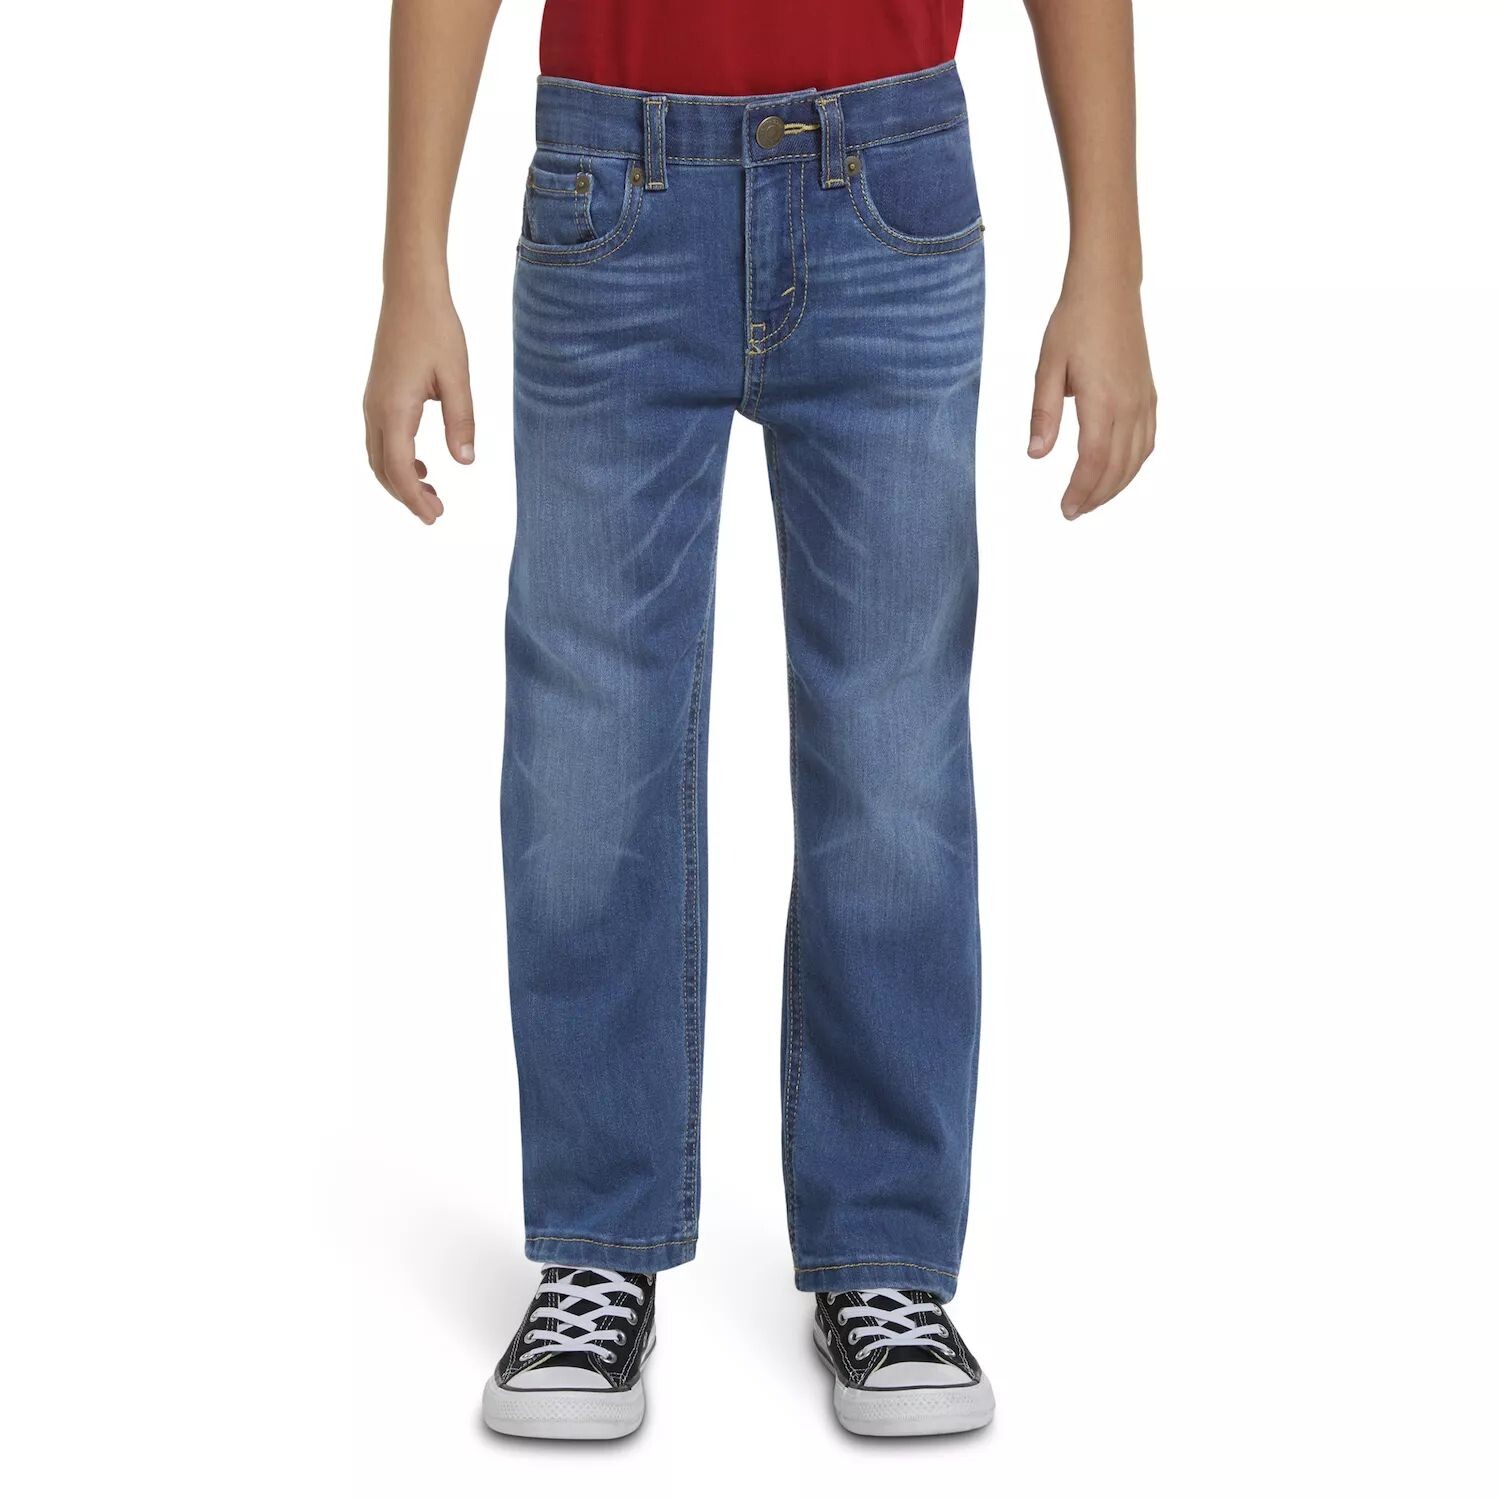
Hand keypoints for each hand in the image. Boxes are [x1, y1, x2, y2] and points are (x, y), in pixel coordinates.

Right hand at [363, 284, 474, 523]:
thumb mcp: (457, 378)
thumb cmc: (436, 330)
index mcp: (393, 409)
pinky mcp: (377, 395)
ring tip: (431, 493)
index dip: (415, 497)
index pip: (399, 468)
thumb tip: (465, 461)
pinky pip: (379, 439)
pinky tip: (421, 463)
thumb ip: (461, 421)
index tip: (435, 516)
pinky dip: (395, 460)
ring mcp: (372, 402)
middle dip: (406, 496)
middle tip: (436, 514)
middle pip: (382, 469)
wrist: (410, 293)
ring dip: (400, 480)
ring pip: (377, 456)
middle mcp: (375, 409)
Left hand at [1028, 275, 1156, 519]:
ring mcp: (1144, 400)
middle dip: (1095, 495)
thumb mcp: (1047, 368)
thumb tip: (1036, 455)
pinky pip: (1147, 440)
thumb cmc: (1073, 324)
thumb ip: (1044, 415)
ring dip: (1115, 485)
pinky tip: (1118, 473)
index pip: (1094, 460)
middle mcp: (1130, 404)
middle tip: (1073, 512)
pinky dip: (1133, 464)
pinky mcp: (1148, 394)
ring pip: (1136, 458)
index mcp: (1102, 400)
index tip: (1066, 509)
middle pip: (1117, 467)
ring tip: (1092, 499)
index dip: (1081, 490)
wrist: (1109, 290)